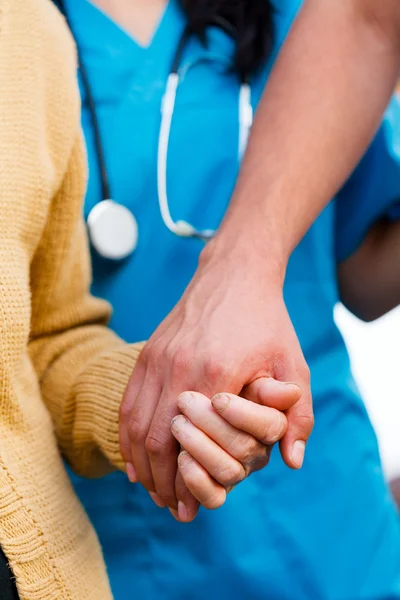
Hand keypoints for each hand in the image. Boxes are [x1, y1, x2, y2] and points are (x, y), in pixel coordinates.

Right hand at [119, 241, 312, 513]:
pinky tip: (134, 457)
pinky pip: (129, 402)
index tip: (189, 508)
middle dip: (160, 482)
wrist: (234, 275)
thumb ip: (298, 414)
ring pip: (136, 424)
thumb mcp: (292, 363)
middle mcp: (177, 368)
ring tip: (150, 489)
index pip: (188, 445)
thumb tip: (293, 462)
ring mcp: (157, 359)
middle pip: (155, 441)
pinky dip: (128, 435)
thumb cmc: (266, 321)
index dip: (184, 482)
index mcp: (215, 375)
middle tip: (169, 506)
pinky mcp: (148, 352)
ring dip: (140, 463)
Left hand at [169, 380, 300, 519]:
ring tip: (177, 422)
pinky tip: (179, 456)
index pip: (271, 427)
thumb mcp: (253, 367)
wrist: (201, 372)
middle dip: (210, 424)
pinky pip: (212, 496)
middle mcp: (260, 450)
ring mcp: (238, 470)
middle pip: (244, 449)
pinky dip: (194, 481)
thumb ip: (271, 382)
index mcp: (274, 421)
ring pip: (228, 473)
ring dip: (198, 447)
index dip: (242, 415)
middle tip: (185, 400)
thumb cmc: (233, 368)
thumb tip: (292, 394)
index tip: (217, 398)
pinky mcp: (214, 485)